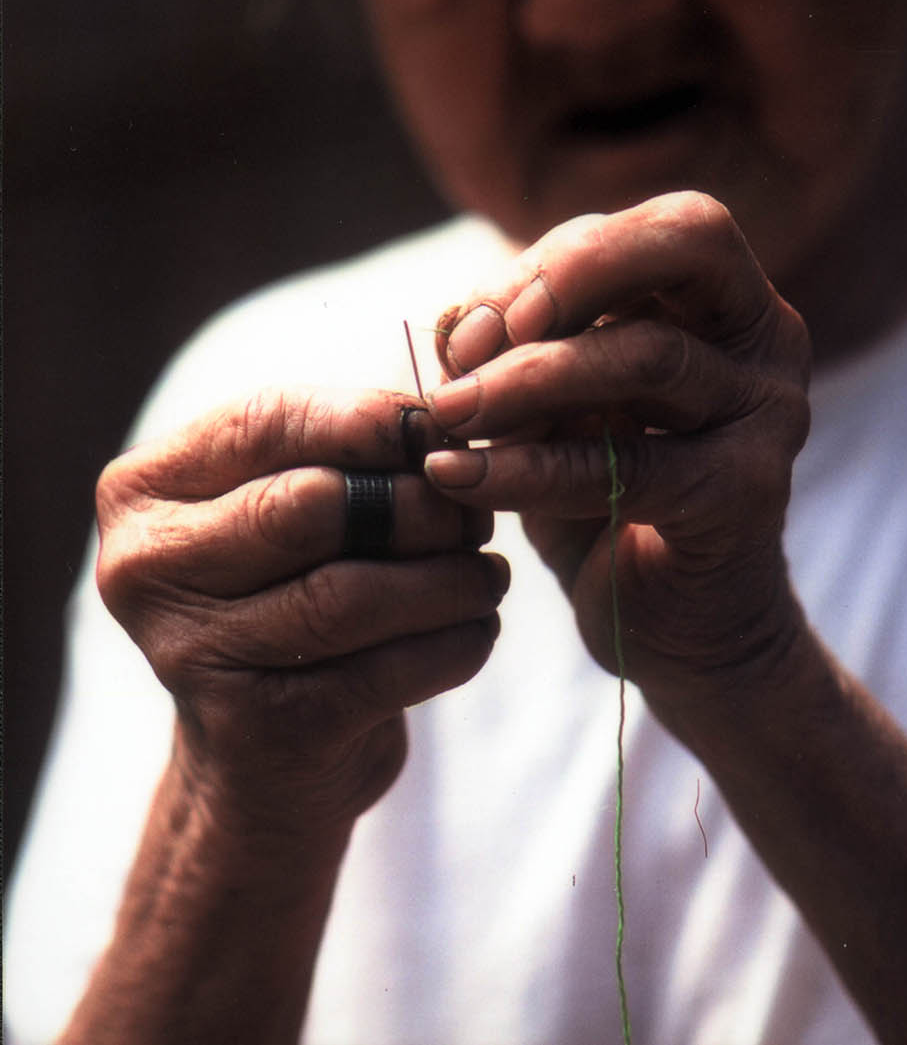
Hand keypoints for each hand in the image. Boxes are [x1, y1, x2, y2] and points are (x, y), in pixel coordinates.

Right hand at [96, 390, 508, 831]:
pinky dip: (454, 643)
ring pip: (351, 593)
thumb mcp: (284, 509)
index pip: (266, 420)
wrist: (261, 763)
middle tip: (474, 516)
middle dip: (417, 504)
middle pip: (311, 505)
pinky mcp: (258, 730)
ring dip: (448, 578)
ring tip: (487, 574)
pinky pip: (385, 669)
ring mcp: (192, 654)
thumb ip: (338, 453)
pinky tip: (477, 628)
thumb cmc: (284, 601)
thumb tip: (439, 421)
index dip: (370, 418)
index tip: (442, 433)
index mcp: (144, 492)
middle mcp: (146, 569)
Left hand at [423, 192, 810, 715]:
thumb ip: (517, 351)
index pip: (654, 228)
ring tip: (451, 412)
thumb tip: (456, 323)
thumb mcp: (554, 406)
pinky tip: (460, 477)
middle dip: (566, 276)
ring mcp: (769, 414)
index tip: (472, 325)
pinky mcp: (748, 493)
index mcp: (727, 300)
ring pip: (650, 354)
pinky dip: (530, 468)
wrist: (681, 627)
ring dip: (528, 378)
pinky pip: (628, 465)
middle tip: (476, 345)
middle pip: (692, 242)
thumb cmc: (608, 495)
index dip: (559, 256)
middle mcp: (767, 340)